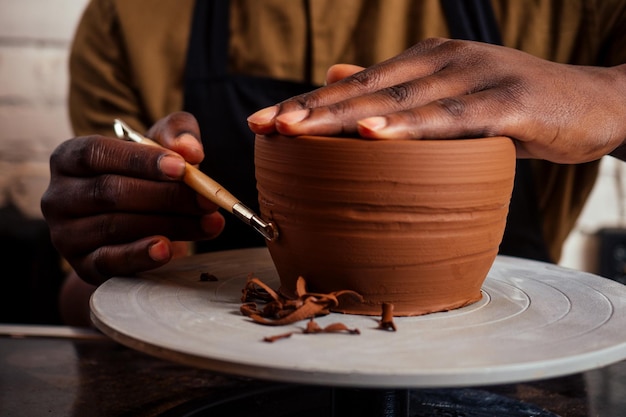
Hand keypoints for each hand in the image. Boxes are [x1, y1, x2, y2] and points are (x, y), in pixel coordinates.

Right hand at [41, 112, 224, 285]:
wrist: (135, 229)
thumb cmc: (145, 178)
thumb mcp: (161, 147)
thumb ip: (176, 135)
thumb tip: (189, 150)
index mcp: (70, 158)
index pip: (98, 153)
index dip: (140, 160)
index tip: (182, 168)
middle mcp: (59, 196)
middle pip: (111, 192)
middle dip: (167, 196)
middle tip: (207, 200)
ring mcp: (66, 234)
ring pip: (116, 226)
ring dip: (169, 225)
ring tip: (208, 224)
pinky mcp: (82, 265)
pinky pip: (110, 261)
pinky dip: (140, 256)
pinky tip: (167, 249)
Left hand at [248, 38, 625, 163]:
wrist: (595, 102)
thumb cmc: (515, 105)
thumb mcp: (452, 96)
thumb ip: (399, 92)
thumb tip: (338, 78)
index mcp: (426, 62)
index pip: (358, 84)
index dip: (309, 103)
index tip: (264, 123)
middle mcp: (445, 61)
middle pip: (368, 89)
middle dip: (313, 110)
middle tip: (266, 127)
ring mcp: (478, 77)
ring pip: (402, 101)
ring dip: (347, 117)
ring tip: (300, 131)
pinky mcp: (511, 104)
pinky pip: (455, 119)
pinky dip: (413, 128)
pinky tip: (375, 135)